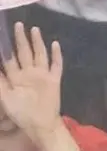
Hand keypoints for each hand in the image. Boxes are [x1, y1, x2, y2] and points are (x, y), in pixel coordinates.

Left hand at [0, 22, 62, 137]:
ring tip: (34, 29)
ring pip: (39, 55)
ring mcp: (42, 75)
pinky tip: (55, 44)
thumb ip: (1, 82)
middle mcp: (28, 73)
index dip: (5, 47)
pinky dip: (56, 55)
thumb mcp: (5, 97)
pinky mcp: (54, 79)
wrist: (40, 125)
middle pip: (23, 52)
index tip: (2, 35)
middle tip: (17, 25)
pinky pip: (56, 65)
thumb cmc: (21, 113)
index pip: (8, 58)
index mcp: (15, 77)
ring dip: (37, 42)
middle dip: (20, 39)